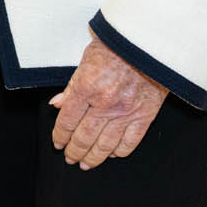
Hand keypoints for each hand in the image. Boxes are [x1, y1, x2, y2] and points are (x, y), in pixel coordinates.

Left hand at [49, 38, 168, 169]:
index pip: (67, 121)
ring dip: (93, 157)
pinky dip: (119, 151)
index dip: (60, 136)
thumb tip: (58, 104)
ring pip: (105, 145)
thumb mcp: (86, 59)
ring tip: (86, 163)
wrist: (148, 43)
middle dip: (74, 151)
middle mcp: (105, 104)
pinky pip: (130, 142)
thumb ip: (72, 86)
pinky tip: (112, 154)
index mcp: (87, 88)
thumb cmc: (116, 45)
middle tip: (70, 158)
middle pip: (84, 137)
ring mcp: (125, 112)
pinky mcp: (145, 115)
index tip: (58, 143)